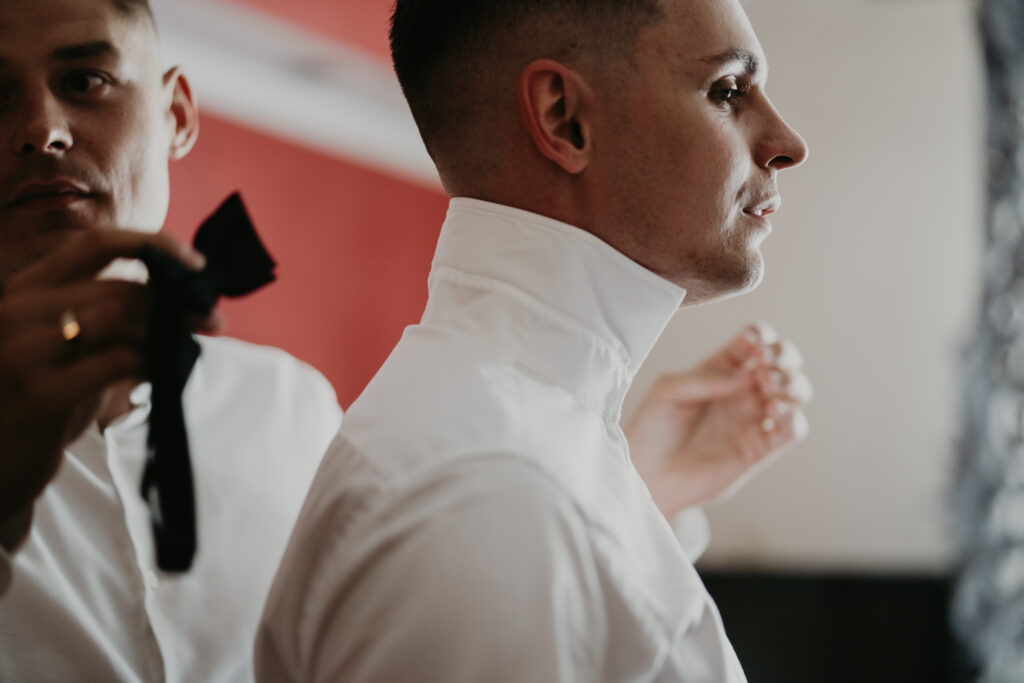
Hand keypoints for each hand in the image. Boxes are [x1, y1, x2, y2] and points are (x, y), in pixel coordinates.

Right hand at [0, 229, 210, 552]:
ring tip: (189, 343)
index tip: (195, 263)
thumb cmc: (35, 398)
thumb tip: (176, 294)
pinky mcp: (41, 394)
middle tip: (212, 319)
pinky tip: (166, 369)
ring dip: (167, 330)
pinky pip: (118, 362)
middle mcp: (15, 312)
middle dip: (175, 302)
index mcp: (24, 289)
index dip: (153, 244)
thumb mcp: (62, 345)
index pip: (96, 244)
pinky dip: (153, 360)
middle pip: (119, 288)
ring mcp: (21, 352)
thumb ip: (104, 313)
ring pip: (120, 318)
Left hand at [625, 323, 811, 519]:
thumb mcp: (667, 391)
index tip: (751, 341)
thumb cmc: (650, 432)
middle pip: (783, 361)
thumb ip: (703, 378)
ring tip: (769, 386)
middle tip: (764, 364)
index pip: (753, 341)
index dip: (760, 335)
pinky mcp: (760, 449)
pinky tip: (774, 411)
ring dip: (791, 383)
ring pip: (795, 392)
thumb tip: (744, 376)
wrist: (647, 477)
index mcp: (719, 370)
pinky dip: (793, 416)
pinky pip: (793, 429)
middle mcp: (741, 392)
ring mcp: (753, 419)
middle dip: (783, 355)